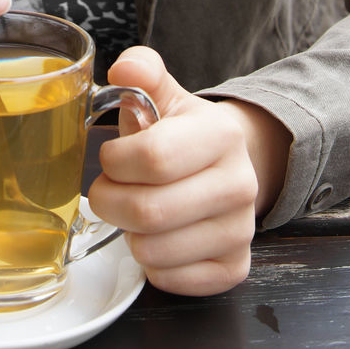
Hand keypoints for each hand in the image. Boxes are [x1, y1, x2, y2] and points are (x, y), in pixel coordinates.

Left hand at [87, 47, 290, 295]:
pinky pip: (172, 280)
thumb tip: (125, 68)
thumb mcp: (162, 94)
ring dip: (128, 234)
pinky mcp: (234, 267)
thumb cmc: (180, 132)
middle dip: (110, 202)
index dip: (115, 161)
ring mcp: (241, 230)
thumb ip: (142, 71)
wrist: (226, 166)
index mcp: (221, 135)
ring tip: (136, 211)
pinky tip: (157, 238)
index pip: (152, 158)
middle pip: (148, 211)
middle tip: (109, 190)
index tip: (111, 157)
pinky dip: (151, 265)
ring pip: (154, 251)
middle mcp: (240, 185)